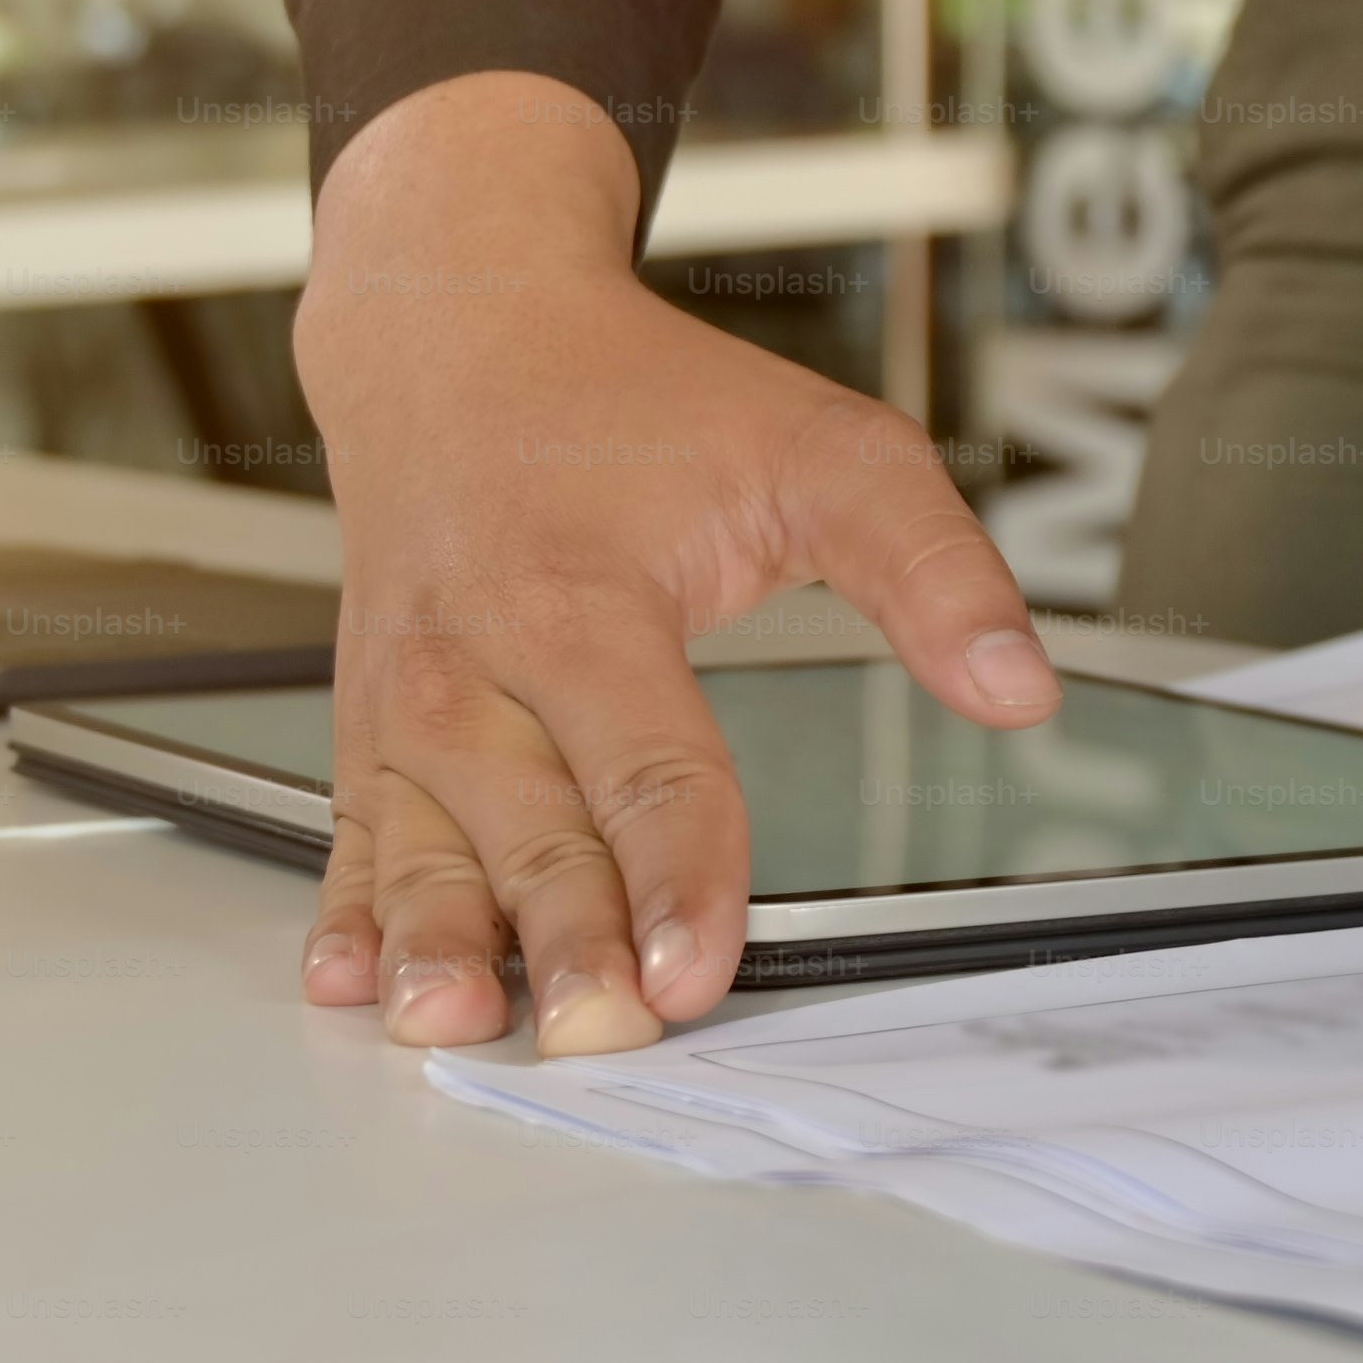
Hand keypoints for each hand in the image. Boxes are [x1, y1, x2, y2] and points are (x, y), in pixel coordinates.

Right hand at [290, 73, 1056, 1053]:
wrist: (454, 331)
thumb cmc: (639, 400)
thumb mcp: (819, 449)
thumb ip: (928, 567)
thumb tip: (1021, 685)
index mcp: (578, 594)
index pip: (647, 759)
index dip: (681, 869)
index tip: (696, 967)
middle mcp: (470, 656)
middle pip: (532, 823)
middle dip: (565, 937)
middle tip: (602, 1032)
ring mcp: (403, 701)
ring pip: (424, 846)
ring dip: (434, 946)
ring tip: (449, 1029)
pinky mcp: (366, 727)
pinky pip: (350, 833)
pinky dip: (346, 911)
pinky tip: (340, 983)